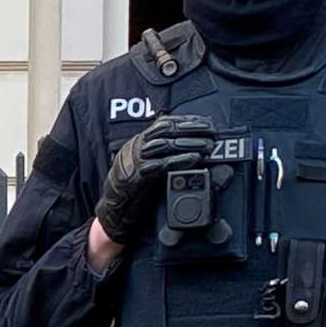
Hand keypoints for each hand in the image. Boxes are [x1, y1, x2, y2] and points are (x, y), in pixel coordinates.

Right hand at [93, 113, 220, 246]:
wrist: (113, 206)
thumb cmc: (134, 185)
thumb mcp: (147, 162)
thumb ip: (162, 153)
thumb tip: (191, 144)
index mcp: (140, 140)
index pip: (166, 122)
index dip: (187, 120)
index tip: (206, 121)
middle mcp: (137, 146)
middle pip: (167, 130)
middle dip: (192, 128)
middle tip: (212, 130)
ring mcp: (137, 160)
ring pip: (165, 145)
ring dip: (190, 143)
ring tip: (208, 145)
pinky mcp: (139, 175)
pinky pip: (161, 165)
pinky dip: (180, 160)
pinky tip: (194, 159)